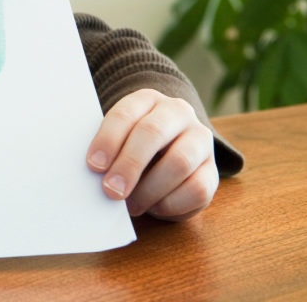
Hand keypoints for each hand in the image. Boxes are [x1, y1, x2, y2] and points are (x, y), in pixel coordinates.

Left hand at [86, 89, 217, 220]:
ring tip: (131, 204)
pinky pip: (197, 190)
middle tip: (111, 190)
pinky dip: (171, 204)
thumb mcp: (118, 139)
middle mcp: (178, 113)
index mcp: (147, 99)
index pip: (125, 114)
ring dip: (150, 189)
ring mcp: (200, 141)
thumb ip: (108, 151)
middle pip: (153, 133)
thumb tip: (96, 174)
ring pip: (180, 162)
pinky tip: (154, 207)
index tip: (94, 165)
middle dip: (129, 164)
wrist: (168, 150)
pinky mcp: (212, 171)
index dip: (108, 140)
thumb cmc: (131, 145)